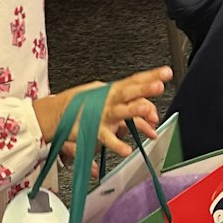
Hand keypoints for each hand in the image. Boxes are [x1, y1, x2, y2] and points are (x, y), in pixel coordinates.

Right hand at [34, 67, 170, 160]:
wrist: (55, 115)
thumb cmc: (82, 106)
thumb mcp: (106, 100)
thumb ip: (131, 110)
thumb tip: (150, 119)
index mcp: (112, 91)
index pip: (134, 81)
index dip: (151, 75)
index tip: (167, 72)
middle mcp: (108, 100)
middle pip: (129, 92)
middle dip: (145, 88)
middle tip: (159, 85)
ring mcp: (101, 115)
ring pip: (120, 111)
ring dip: (134, 110)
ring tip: (148, 112)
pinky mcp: (93, 130)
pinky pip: (106, 138)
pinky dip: (116, 144)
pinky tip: (127, 149)